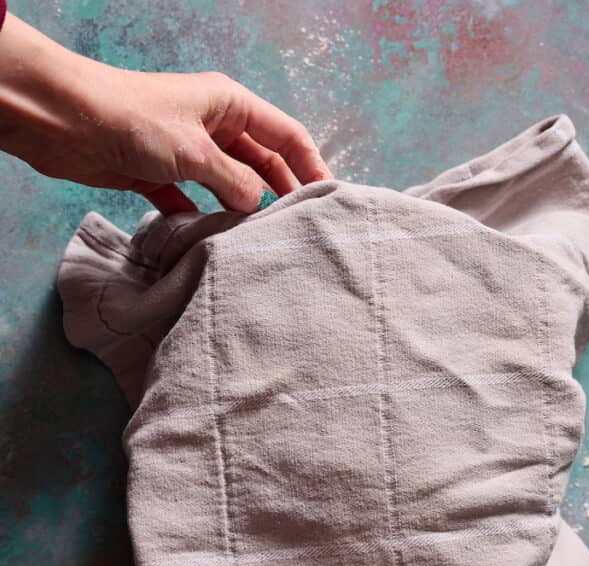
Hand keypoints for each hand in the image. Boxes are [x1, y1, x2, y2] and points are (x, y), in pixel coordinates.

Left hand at [0, 13, 331, 213]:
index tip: (328, 201)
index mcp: (230, 105)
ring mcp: (186, 152)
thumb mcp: (197, 152)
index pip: (287, 135)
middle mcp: (213, 126)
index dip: (312, 166)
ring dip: (240, 212)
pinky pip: (192, 203)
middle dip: (279, 194)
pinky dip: (202, 221)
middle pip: (261, 163)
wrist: (65, 122)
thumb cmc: (133, 120)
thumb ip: (236, 182)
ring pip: (228, 186)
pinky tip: (212, 243)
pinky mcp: (159, 175)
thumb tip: (257, 207)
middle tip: (296, 232)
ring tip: (258, 244)